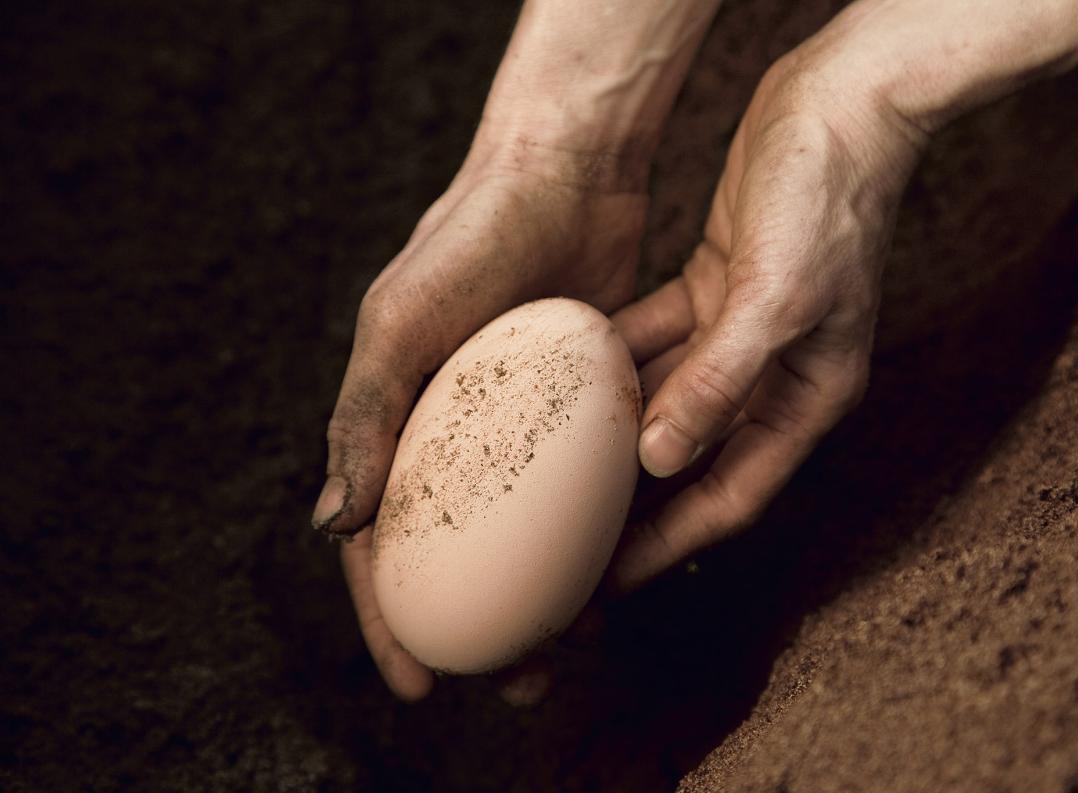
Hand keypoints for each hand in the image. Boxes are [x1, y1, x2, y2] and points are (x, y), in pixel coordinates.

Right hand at [315, 141, 647, 698]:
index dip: (391, 623)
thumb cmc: (470, 238)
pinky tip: (622, 576)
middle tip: (522, 681)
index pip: (381, 545)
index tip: (421, 688)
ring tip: (577, 647)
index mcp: (397, 424)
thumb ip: (363, 417)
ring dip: (547, 596)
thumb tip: (332, 528)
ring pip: (531, 535)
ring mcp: (525, 426)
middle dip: (483, 629)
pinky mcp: (585, 408)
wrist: (566, 171)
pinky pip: (587, 490)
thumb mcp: (402, 321)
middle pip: (462, 555)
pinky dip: (596, 537)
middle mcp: (457, 433)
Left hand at [608, 19, 924, 590]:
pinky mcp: (718, 289)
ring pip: (667, 402)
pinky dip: (615, 362)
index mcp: (808, 397)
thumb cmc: (829, 198)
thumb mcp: (778, 296)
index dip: (669, 544)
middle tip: (566, 541)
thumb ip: (720, 381)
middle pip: (693, 462)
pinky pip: (656, 342)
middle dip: (633, 505)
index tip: (609, 582)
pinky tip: (563, 378)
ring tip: (551, 472)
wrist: (842, 102)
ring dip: (614, 434)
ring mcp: (744, 334)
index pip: (731, 495)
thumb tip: (657, 459)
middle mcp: (776, 376)